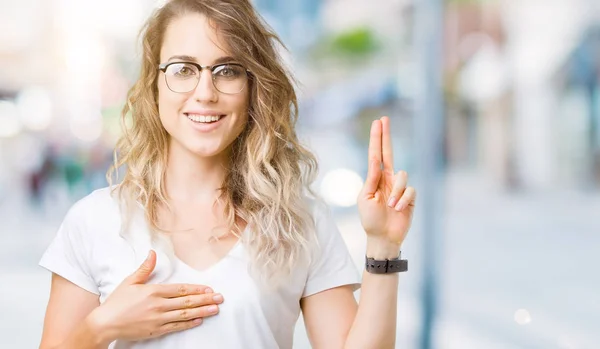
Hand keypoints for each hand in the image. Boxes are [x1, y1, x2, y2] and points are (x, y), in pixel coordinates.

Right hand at [88, 250, 222, 341]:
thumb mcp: (130, 281)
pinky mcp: (156, 330)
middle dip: (205, 299)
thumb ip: (145, 268)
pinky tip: (199, 320)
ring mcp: (158, 319)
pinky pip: (176, 327)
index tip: (209, 289)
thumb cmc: (117, 302)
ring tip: (215, 309)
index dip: (196, 289)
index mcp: (153, 291)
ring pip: (185, 315)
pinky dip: (189, 324)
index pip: (180, 289)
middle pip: (186, 302)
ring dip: (202, 311)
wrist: (105, 324)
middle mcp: (158, 305)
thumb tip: (153, 253)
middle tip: (220, 298)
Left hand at [357, 117, 415, 252]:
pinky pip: (410, 190)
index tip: (378, 122)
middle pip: (389, 152)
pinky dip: (403, 200)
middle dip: (386, 136)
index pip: (376, 154)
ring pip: (402, 175)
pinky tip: (398, 210)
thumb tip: (376, 160)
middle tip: (384, 119)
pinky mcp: (410, 197)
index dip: (377, 138)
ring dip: (396, 192)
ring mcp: (400, 187)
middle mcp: (388, 179)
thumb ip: (372, 179)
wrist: (382, 237)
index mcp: (375, 178)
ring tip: (391, 206)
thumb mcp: (366, 198)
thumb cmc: (371, 219)